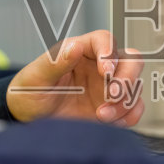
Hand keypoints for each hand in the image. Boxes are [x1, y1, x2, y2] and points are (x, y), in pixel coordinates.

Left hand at [5, 30, 145, 125]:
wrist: (29, 121)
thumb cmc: (29, 92)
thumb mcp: (36, 77)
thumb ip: (56, 62)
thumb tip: (75, 47)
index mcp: (81, 50)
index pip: (104, 40)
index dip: (109, 52)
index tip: (104, 70)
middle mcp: (99, 66)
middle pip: (131, 60)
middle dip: (127, 78)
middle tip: (112, 96)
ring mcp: (108, 87)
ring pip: (134, 86)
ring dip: (125, 102)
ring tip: (101, 116)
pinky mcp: (112, 107)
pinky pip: (133, 107)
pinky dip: (129, 116)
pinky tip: (111, 122)